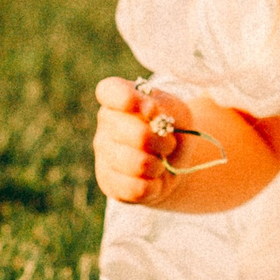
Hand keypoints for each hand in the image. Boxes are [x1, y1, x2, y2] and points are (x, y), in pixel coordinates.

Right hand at [93, 76, 194, 204]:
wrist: (173, 162)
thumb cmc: (172, 129)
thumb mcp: (176, 110)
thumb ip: (162, 105)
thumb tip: (148, 110)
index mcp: (119, 97)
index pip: (109, 91)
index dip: (128, 99)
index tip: (151, 109)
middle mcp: (106, 123)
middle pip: (138, 135)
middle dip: (163, 142)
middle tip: (169, 143)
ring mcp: (103, 153)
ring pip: (137, 164)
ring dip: (159, 165)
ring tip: (160, 161)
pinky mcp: (108, 181)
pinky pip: (135, 188)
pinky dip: (153, 186)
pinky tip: (151, 179)